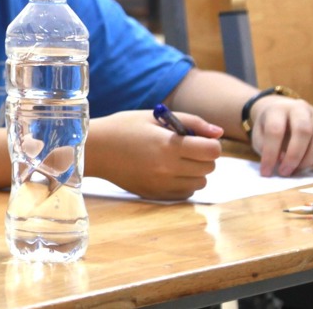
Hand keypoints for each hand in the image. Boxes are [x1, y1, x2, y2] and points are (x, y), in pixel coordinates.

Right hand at [88, 110, 222, 199]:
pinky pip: (185, 193)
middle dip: (203, 156)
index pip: (212, 150)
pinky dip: (184, 184)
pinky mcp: (155, 194)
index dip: (210, 143)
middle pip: (209, 167)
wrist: (95, 150)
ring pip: (200, 183)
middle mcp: (168, 168)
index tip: (199, 139)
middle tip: (186, 148)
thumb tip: (218, 133)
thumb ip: (191, 122)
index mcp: (169, 145)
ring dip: (195, 172)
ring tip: (176, 161)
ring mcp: (162, 184)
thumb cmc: (123, 128)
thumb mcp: (155, 117)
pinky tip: (169, 172)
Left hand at [249, 96, 312, 176]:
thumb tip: (281, 160)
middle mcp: (300, 108)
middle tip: (285, 172)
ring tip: (298, 169)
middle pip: (303, 131)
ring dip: (310, 159)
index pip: (275, 130)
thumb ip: (265, 146)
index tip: (266, 171)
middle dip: (294, 156)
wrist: (283, 110)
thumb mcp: (259, 134)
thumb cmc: (269, 126)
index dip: (271, 153)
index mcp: (278, 109)